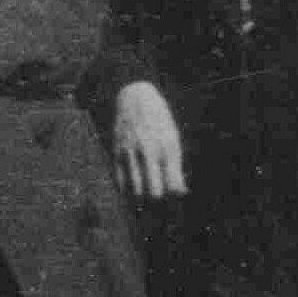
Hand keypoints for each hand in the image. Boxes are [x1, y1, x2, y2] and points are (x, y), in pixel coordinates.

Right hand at [111, 82, 186, 198]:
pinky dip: (126, 191)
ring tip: (145, 196)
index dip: (174, 194)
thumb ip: (175, 168)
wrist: (134, 98)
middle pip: (155, 192)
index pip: (174, 185)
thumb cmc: (158, 122)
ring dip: (142, 198)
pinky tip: (131, 190)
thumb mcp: (172, 139)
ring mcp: (131, 153)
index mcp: (168, 148)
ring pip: (136, 191)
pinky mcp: (117, 153)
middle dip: (158, 198)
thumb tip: (181, 193)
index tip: (173, 192)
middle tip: (159, 194)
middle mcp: (149, 151)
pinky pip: (120, 182)